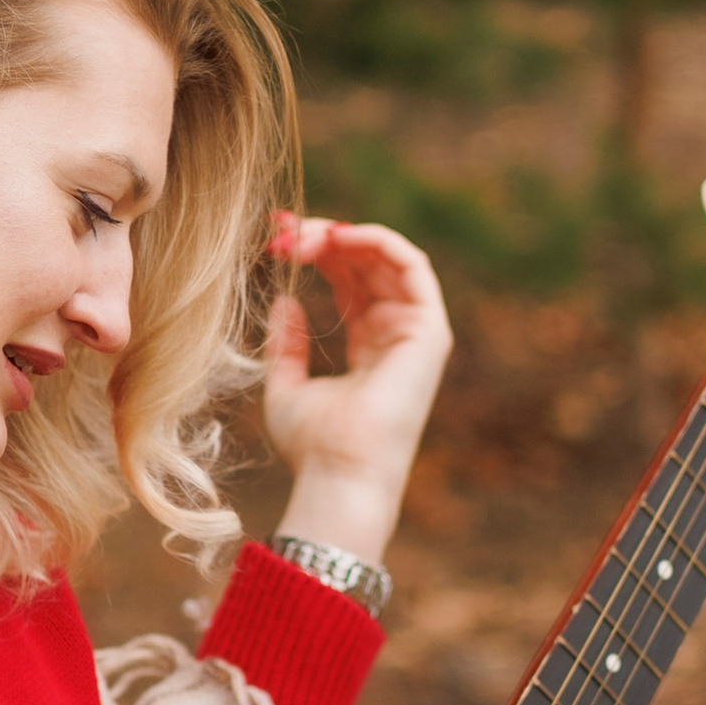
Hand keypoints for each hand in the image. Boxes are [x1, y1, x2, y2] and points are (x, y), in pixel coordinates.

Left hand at [262, 215, 452, 572]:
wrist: (339, 474)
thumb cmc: (313, 445)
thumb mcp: (287, 386)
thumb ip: (287, 344)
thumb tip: (284, 300)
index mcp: (369, 347)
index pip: (349, 282)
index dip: (318, 253)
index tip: (277, 240)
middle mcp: (396, 334)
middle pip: (367, 265)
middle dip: (325, 238)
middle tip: (283, 230)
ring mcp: (416, 331)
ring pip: (389, 258)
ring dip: (347, 236)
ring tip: (304, 234)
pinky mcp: (429, 330)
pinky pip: (413, 266)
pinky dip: (379, 241)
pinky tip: (340, 237)